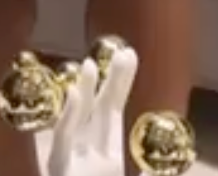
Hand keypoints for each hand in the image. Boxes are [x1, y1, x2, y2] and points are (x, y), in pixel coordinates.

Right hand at [44, 44, 138, 175]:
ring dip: (83, 91)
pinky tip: (73, 94)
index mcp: (107, 154)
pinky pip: (61, 139)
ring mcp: (68, 157)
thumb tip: (162, 168)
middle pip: (98, 107)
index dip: (122, 82)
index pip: (114, 110)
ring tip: (90, 64)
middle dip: (110, 79)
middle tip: (121, 52)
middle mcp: (86, 149)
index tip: (130, 54)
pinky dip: (68, 116)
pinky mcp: (55, 167)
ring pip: (77, 117)